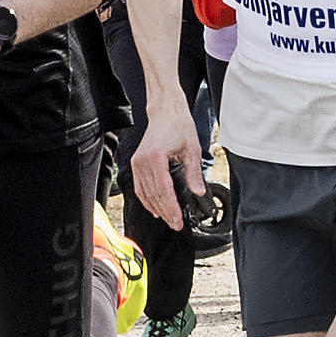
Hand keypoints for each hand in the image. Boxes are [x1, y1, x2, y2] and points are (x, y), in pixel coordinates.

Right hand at [131, 104, 203, 230]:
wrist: (166, 112)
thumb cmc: (178, 126)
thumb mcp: (192, 149)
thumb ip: (194, 173)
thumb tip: (199, 192)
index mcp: (155, 158)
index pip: (163, 191)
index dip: (171, 208)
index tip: (178, 220)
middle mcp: (142, 162)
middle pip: (154, 195)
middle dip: (166, 212)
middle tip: (176, 224)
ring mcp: (137, 163)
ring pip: (145, 193)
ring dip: (156, 208)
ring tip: (168, 219)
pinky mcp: (136, 163)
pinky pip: (140, 187)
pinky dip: (147, 199)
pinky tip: (155, 209)